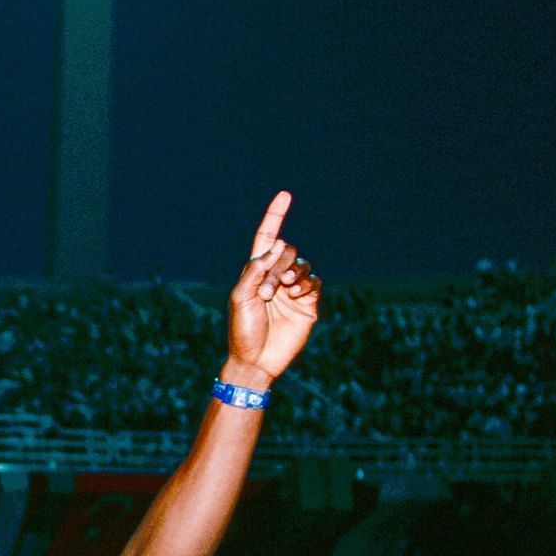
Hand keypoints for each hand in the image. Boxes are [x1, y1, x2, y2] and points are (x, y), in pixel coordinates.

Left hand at [227, 190, 320, 381]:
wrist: (256, 361)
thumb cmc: (242, 331)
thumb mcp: (240, 298)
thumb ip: (254, 271)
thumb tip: (276, 248)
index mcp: (255, 273)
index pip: (267, 238)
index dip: (275, 216)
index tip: (285, 195)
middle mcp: (275, 277)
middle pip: (286, 251)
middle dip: (277, 265)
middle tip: (268, 289)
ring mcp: (293, 290)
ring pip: (302, 264)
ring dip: (291, 274)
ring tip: (282, 291)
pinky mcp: (308, 304)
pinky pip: (314, 281)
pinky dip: (306, 283)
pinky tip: (296, 294)